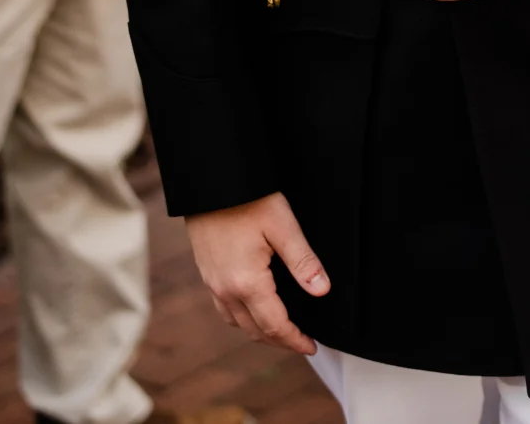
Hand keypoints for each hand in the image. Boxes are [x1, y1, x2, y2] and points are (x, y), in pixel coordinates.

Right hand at [186, 192, 328, 353]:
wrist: (209, 181)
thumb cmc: (247, 199)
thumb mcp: (283, 226)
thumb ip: (303, 261)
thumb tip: (322, 290)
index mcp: (247, 282)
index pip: (274, 325)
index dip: (295, 340)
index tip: (312, 346)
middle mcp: (225, 289)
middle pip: (254, 331)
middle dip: (280, 341)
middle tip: (302, 343)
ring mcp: (212, 283)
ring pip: (237, 323)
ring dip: (260, 332)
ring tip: (283, 330)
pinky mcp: (207, 274)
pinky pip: (224, 309)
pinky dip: (243, 318)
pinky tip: (255, 309)